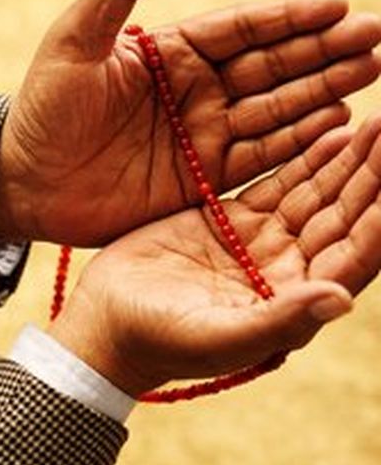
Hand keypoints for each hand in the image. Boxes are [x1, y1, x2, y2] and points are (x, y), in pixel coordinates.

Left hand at [0, 0, 380, 245]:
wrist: (27, 182)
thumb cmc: (43, 110)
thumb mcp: (71, 44)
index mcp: (170, 52)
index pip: (241, 28)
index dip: (289, 17)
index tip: (338, 5)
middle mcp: (195, 90)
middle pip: (270, 65)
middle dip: (322, 50)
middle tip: (374, 38)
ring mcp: (202, 135)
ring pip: (275, 109)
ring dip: (323, 91)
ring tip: (369, 72)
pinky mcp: (202, 179)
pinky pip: (259, 157)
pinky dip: (297, 143)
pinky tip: (336, 125)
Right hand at [48, 115, 380, 395]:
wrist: (109, 320)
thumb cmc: (160, 341)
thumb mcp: (219, 336)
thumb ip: (279, 320)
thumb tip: (342, 301)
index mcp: (294, 301)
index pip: (354, 255)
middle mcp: (287, 269)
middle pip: (342, 217)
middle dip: (371, 175)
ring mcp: (259, 241)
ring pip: (313, 194)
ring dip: (345, 161)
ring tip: (375, 123)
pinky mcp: (230, 220)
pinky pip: (275, 183)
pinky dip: (303, 158)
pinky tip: (331, 131)